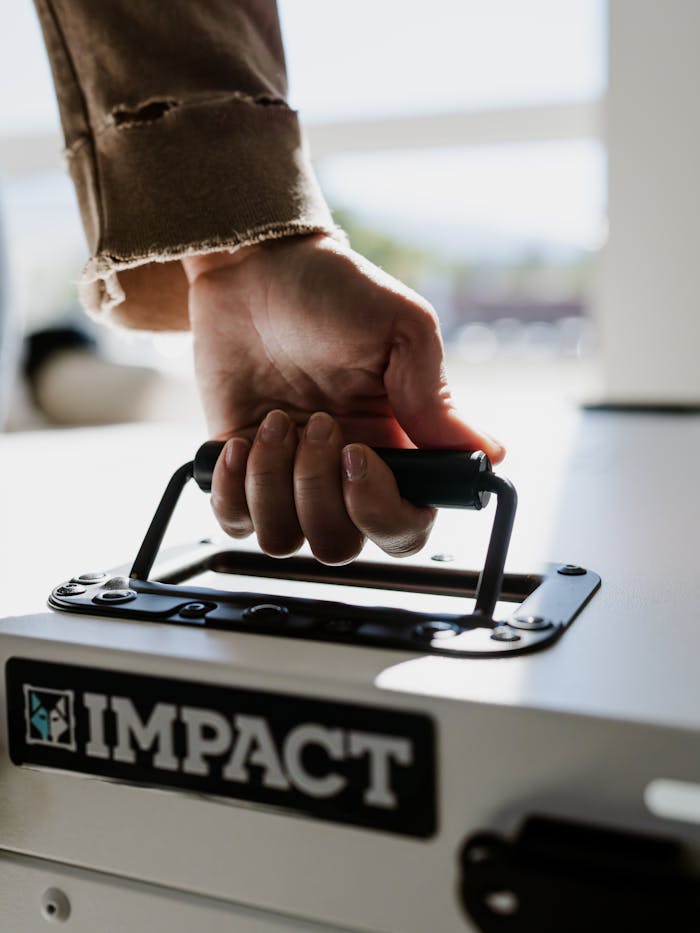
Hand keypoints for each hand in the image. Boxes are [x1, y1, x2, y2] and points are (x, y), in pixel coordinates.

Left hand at [183, 235, 503, 564]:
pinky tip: (240, 442)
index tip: (357, 456)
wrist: (254, 269)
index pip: (405, 526)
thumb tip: (488, 454)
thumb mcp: (401, 330)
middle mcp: (344, 474)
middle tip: (316, 424)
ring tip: (273, 423)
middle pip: (341, 545)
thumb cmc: (333, 291)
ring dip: (273, 484)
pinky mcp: (243, 471)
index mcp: (394, 449)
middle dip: (319, 491)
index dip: (381, 511)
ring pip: (285, 541)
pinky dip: (234, 490)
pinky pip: (236, 523)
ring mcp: (290, 476)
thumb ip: (434, 398)